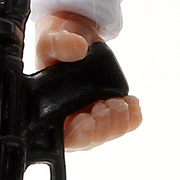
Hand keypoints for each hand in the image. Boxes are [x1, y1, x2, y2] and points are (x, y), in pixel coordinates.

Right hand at [34, 11, 142, 148]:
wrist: (77, 38)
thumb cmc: (58, 45)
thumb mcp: (51, 39)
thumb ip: (58, 43)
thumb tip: (77, 48)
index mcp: (47, 110)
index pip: (62, 139)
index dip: (77, 136)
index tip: (86, 118)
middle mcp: (68, 119)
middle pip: (88, 141)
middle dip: (102, 125)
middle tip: (106, 103)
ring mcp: (90, 118)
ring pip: (108, 135)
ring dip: (118, 121)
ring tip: (118, 101)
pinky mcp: (109, 113)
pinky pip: (125, 125)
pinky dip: (132, 117)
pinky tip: (131, 102)